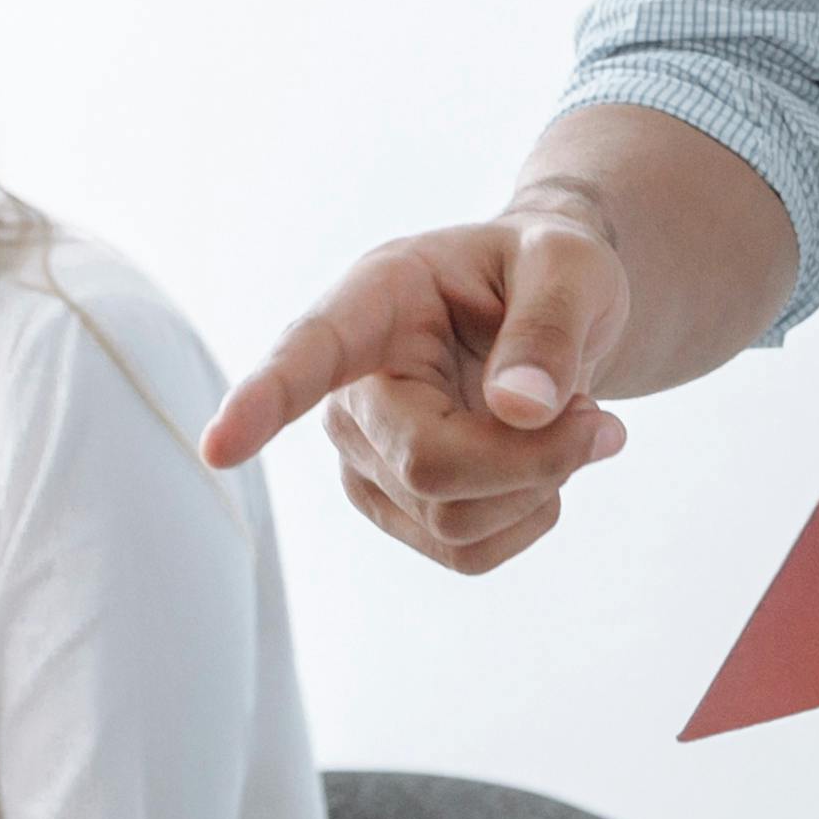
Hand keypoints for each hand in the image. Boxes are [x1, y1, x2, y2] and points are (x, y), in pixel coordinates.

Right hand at [202, 210, 635, 575]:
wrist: (546, 309)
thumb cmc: (546, 270)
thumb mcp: (572, 266)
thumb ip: (551, 327)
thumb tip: (520, 409)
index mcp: (374, 301)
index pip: (308, 355)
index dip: (262, 401)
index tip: (218, 449)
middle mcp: (349, 387)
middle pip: (428, 466)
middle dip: (536, 458)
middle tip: (600, 418)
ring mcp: (363, 457)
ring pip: (452, 522)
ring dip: (541, 486)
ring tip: (568, 422)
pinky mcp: (393, 508)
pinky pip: (466, 552)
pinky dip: (530, 518)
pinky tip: (541, 466)